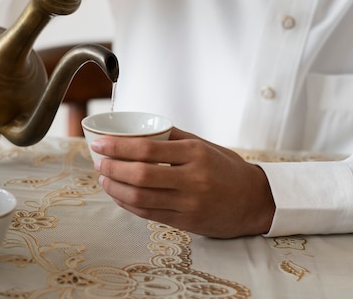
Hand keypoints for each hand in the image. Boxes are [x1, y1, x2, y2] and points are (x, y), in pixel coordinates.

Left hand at [91, 127, 275, 237]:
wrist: (255, 201)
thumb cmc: (227, 169)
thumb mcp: (204, 145)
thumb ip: (173, 137)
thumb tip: (138, 130)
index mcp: (195, 154)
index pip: (148, 150)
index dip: (118, 147)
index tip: (101, 144)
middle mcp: (192, 179)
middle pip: (140, 176)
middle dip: (112, 168)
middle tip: (98, 161)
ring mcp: (189, 203)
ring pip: (141, 198)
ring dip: (115, 188)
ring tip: (104, 178)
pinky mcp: (186, 222)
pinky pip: (149, 214)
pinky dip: (128, 205)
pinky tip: (119, 195)